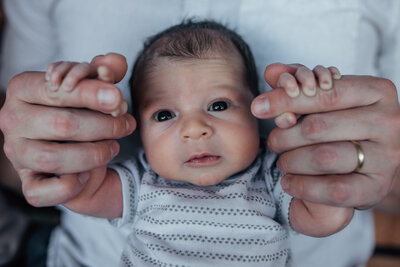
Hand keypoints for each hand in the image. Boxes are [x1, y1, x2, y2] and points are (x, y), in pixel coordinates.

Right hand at [0, 53, 135, 206]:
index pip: (56, 90)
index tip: (118, 98)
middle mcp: (12, 120)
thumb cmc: (82, 111)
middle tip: (126, 124)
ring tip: (113, 147)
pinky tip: (86, 175)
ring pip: (53, 158)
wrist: (76, 147)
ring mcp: (17, 154)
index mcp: (23, 89)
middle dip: (103, 126)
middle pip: (62, 124)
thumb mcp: (94, 87)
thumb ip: (105, 72)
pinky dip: (69, 186)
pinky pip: (41, 192)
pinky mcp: (28, 182)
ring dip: (94, 154)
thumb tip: (115, 61)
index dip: (90, 94)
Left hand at [252, 63, 399, 209]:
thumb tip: (271, 71)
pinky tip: (289, 182)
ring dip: (291, 161)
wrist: (372, 161)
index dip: (286, 100)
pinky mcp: (378, 187)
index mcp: (378, 91)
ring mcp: (387, 156)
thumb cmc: (343, 123)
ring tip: (282, 162)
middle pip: (318, 127)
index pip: (325, 93)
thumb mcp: (326, 99)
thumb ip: (297, 84)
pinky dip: (303, 186)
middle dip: (284, 135)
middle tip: (273, 142)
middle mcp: (389, 121)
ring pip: (323, 157)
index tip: (258, 107)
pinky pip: (333, 189)